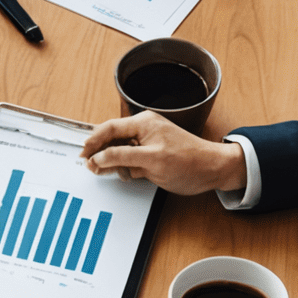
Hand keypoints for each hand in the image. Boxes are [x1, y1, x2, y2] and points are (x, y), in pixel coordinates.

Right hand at [82, 111, 245, 194]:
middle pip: (112, 138)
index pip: (109, 128)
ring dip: (112, 161)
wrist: (214, 169)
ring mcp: (148, 140)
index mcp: (143, 123)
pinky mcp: (152, 152)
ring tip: (106, 172)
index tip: (84, 155)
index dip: (93, 142)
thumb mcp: (151, 161)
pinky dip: (124, 166)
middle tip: (91, 167)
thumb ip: (122, 157)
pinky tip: (123, 174)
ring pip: (120, 149)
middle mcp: (144, 128)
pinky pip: (131, 157)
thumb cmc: (190, 162)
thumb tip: (98, 157)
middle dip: (100, 153)